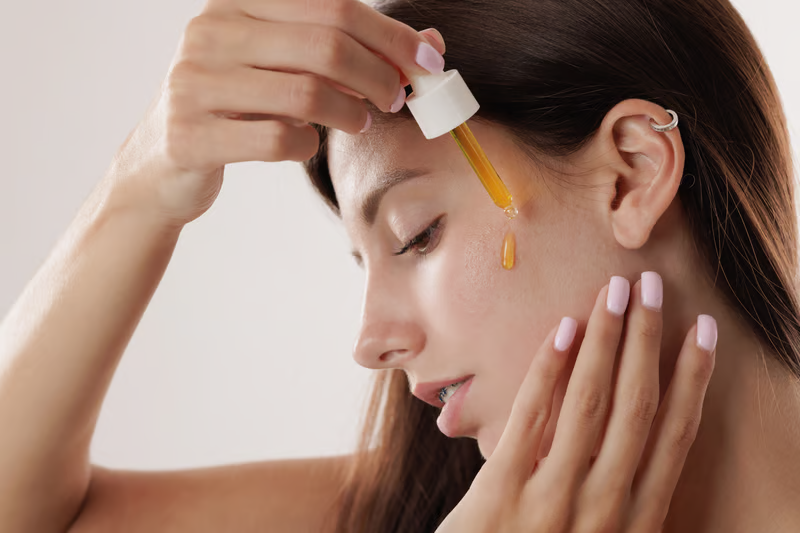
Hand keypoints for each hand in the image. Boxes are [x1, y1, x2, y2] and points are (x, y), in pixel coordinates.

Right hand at [99, 0, 445, 227]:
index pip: (332, 5)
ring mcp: (195, 82)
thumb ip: (350, 50)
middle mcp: (210, 31)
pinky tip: (306, 143)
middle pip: (325, 45)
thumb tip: (429, 45)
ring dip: (350, 113)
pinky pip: (278, 139)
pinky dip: (308, 145)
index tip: (428, 62)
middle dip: (379, 75)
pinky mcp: (191, 134)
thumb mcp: (287, 67)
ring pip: (306, 92)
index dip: (390, 35)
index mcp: (237, 2)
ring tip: (359, 122)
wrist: (165, 161)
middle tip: (397, 99)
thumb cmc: (239, 107)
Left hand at [436, 273, 716, 531]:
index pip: (673, 436)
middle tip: (654, 289)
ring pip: (591, 404)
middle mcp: (604, 507)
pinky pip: (532, 416)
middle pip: (637, 408)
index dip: (691, 380)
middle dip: (649, 342)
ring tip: (616, 292)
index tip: (702, 332)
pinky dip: (550, 369)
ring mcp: (553, 499)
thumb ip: (611, 492)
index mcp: (634, 520)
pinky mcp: (503, 491)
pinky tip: (563, 329)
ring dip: (607, 341)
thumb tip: (624, 425)